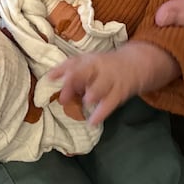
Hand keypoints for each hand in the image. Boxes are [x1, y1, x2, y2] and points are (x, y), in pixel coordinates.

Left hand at [48, 42, 178, 125]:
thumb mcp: (87, 62)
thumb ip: (68, 70)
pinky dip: (101, 113)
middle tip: (62, 97)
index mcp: (88, 60)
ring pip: (100, 87)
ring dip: (92, 94)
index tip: (49, 80)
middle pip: (85, 72)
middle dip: (73, 82)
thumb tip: (49, 78)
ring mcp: (111, 80)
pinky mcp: (120, 93)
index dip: (61, 71)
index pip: (73, 63)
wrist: (135, 64)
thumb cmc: (103, 66)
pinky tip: (92, 122)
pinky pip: (110, 104)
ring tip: (85, 102)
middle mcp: (99, 68)